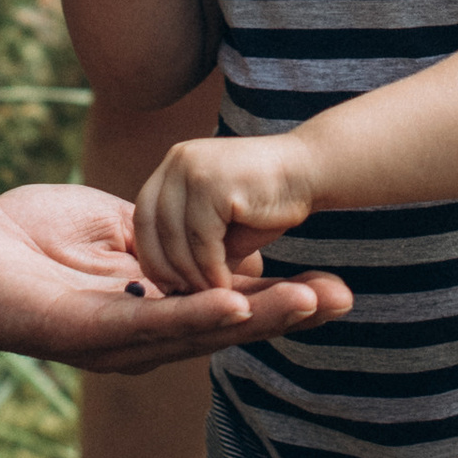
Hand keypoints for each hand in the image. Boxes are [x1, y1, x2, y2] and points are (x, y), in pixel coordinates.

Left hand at [0, 182, 348, 374]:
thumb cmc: (21, 236)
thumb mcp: (111, 225)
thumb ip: (159, 233)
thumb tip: (211, 232)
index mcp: (150, 308)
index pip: (227, 304)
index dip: (278, 297)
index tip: (333, 283)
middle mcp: (140, 335)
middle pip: (227, 327)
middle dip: (285, 314)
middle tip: (344, 298)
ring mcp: (115, 339)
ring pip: (200, 330)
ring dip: (257, 317)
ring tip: (309, 300)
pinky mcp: (85, 332)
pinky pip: (150, 322)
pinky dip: (195, 313)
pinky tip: (236, 300)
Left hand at [133, 132, 318, 296]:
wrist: (312, 171)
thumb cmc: (269, 200)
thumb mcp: (220, 224)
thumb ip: (193, 243)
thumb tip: (172, 285)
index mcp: (174, 165)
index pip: (144, 216)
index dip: (152, 254)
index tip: (168, 285)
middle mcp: (177, 160)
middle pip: (150, 226)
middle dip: (166, 267)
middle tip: (184, 297)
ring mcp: (193, 168)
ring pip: (175, 238)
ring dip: (192, 274)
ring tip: (210, 296)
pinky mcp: (214, 184)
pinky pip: (201, 240)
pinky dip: (211, 268)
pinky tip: (224, 284)